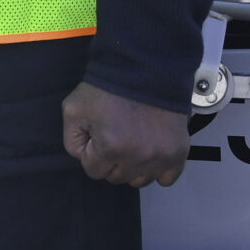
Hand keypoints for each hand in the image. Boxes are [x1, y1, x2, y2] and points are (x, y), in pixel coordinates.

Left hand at [62, 82, 189, 187]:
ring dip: (133, 167)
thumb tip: (85, 159)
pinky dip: (158, 170)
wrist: (144, 70)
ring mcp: (161, 156)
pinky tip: (150, 155)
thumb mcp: (73, 110)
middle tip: (114, 136)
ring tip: (132, 143)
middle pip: (116, 177)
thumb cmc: (108, 89)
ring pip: (140, 180)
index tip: (98, 135)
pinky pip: (167, 179)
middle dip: (110, 161)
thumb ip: (71, 141)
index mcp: (110, 147)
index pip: (93, 171)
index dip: (91, 153)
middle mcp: (138, 157)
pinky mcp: (178, 152)